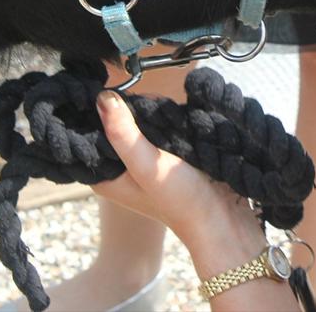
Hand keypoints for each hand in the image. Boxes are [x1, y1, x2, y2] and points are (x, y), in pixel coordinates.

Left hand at [91, 90, 263, 248]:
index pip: (93, 132)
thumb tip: (102, 97)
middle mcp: (120, 168)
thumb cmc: (182, 200)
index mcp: (106, 176)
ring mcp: (143, 161)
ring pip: (140, 122)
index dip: (105, 113)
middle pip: (118, 123)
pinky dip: (168, 120)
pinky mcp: (164, 155)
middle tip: (158, 118)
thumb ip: (123, 134)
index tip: (124, 102)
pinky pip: (159, 126)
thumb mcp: (147, 166)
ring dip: (155, 115)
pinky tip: (178, 121)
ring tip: (171, 120)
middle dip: (135, 113)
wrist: (223, 217)